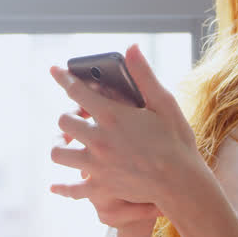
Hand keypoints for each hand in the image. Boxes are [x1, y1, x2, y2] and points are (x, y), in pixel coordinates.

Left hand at [48, 44, 205, 219]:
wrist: (183, 184)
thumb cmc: (176, 141)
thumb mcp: (164, 103)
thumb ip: (143, 75)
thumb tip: (131, 48)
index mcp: (111, 115)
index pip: (77, 91)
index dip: (64, 78)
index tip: (54, 70)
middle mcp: (98, 139)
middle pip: (63, 121)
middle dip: (69, 115)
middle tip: (80, 116)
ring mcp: (96, 164)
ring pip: (59, 152)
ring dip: (61, 145)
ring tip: (69, 143)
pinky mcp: (100, 186)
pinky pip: (71, 188)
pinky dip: (62, 187)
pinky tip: (55, 187)